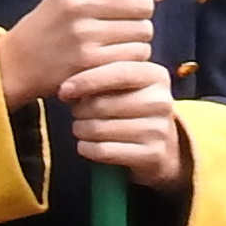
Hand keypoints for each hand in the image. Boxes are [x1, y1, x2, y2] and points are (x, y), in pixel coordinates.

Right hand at [0, 0, 168, 105]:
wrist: (17, 62)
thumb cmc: (55, 24)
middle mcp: (78, 3)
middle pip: (143, 3)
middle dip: (141, 15)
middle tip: (121, 24)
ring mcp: (83, 33)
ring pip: (144, 31)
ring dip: (138, 38)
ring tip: (112, 42)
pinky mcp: (90, 61)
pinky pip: (137, 54)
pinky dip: (131, 58)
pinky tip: (111, 58)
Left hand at [61, 54, 194, 187]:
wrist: (158, 146)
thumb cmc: (127, 108)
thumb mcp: (119, 86)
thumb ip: (96, 78)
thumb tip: (66, 89)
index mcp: (155, 76)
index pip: (119, 72)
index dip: (86, 80)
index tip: (64, 90)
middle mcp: (161, 101)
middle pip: (101, 104)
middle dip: (78, 110)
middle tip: (78, 114)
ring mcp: (159, 129)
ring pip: (98, 129)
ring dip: (80, 130)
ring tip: (83, 128)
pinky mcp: (153, 154)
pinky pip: (103, 150)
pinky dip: (86, 148)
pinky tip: (87, 145)